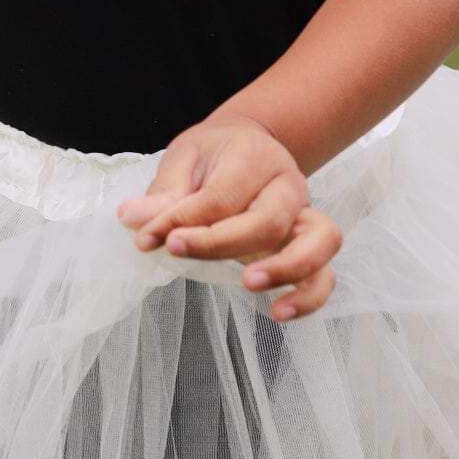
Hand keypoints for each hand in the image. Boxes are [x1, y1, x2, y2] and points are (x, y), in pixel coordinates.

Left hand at [116, 112, 342, 320]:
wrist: (248, 146)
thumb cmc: (213, 156)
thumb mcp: (182, 160)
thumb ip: (163, 193)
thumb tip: (132, 218)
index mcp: (254, 156)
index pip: (220, 196)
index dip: (180, 220)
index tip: (146, 238)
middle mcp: (288, 184)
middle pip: (268, 219)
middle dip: (220, 243)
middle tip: (177, 250)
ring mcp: (305, 215)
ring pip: (320, 241)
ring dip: (286, 267)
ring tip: (248, 284)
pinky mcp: (310, 245)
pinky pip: (326, 274)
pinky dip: (310, 296)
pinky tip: (278, 312)